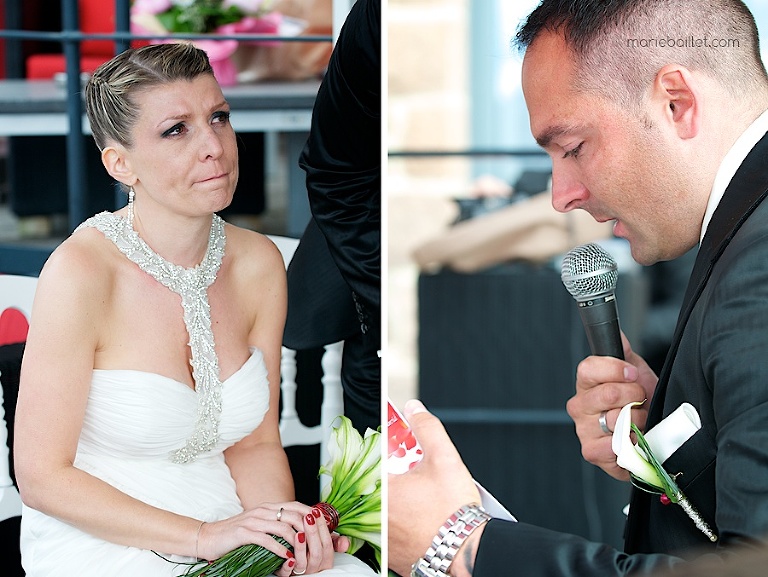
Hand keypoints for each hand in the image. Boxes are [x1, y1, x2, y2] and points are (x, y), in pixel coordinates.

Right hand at [195, 502, 335, 576]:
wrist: (209, 537)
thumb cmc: (237, 535)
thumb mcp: (260, 526)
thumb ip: (278, 526)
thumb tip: (300, 533)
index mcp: (269, 507)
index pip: (298, 506)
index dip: (312, 516)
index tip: (323, 530)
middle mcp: (263, 510)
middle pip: (295, 515)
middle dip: (309, 530)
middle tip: (318, 546)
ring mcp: (254, 520)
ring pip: (284, 527)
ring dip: (297, 542)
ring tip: (305, 555)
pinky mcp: (244, 532)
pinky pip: (267, 539)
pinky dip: (279, 549)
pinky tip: (287, 557)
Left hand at [388, 400, 480, 576]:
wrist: (468, 550)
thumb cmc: (455, 511)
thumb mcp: (444, 457)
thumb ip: (426, 427)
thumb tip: (414, 409)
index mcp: (383, 490)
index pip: (373, 462)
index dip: (388, 454)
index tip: (400, 454)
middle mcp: (377, 516)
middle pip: (378, 488)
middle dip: (395, 480)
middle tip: (415, 480)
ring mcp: (384, 539)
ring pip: (384, 512)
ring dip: (397, 504)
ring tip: (421, 502)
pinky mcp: (393, 556)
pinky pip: (392, 534)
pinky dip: (402, 526)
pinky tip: (420, 521)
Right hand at [566, 332, 657, 479]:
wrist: (652, 434)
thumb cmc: (641, 403)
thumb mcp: (635, 372)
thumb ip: (622, 352)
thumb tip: (616, 334)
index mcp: (586, 383)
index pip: (588, 368)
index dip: (615, 369)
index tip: (632, 373)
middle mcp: (580, 405)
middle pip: (607, 394)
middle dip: (634, 396)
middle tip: (640, 400)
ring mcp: (583, 429)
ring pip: (615, 420)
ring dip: (637, 422)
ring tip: (639, 422)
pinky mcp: (592, 452)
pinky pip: (610, 446)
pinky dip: (629, 444)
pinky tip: (633, 440)